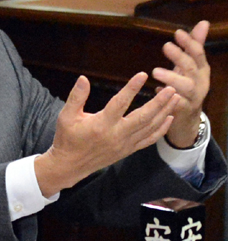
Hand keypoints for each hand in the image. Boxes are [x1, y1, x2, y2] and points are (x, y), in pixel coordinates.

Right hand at [35, 73, 178, 196]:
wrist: (69, 166)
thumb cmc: (67, 138)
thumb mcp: (66, 116)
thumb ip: (76, 97)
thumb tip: (83, 78)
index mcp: (101, 124)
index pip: (120, 103)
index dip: (132, 88)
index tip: (142, 75)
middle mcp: (116, 135)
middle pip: (143, 117)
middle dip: (159, 102)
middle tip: (171, 88)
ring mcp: (124, 144)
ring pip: (150, 127)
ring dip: (164, 112)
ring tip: (175, 98)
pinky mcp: (128, 150)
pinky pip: (149, 140)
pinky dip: (161, 129)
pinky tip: (169, 118)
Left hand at [152, 20, 209, 147]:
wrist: (188, 117)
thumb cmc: (186, 85)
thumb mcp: (191, 66)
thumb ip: (195, 45)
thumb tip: (203, 22)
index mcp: (202, 69)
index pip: (198, 53)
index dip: (190, 43)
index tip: (177, 32)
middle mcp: (201, 82)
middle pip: (192, 68)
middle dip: (180, 56)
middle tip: (165, 46)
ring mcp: (194, 97)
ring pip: (186, 87)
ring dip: (172, 78)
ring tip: (156, 71)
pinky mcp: (183, 110)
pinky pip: (176, 104)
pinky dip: (168, 98)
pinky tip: (156, 91)